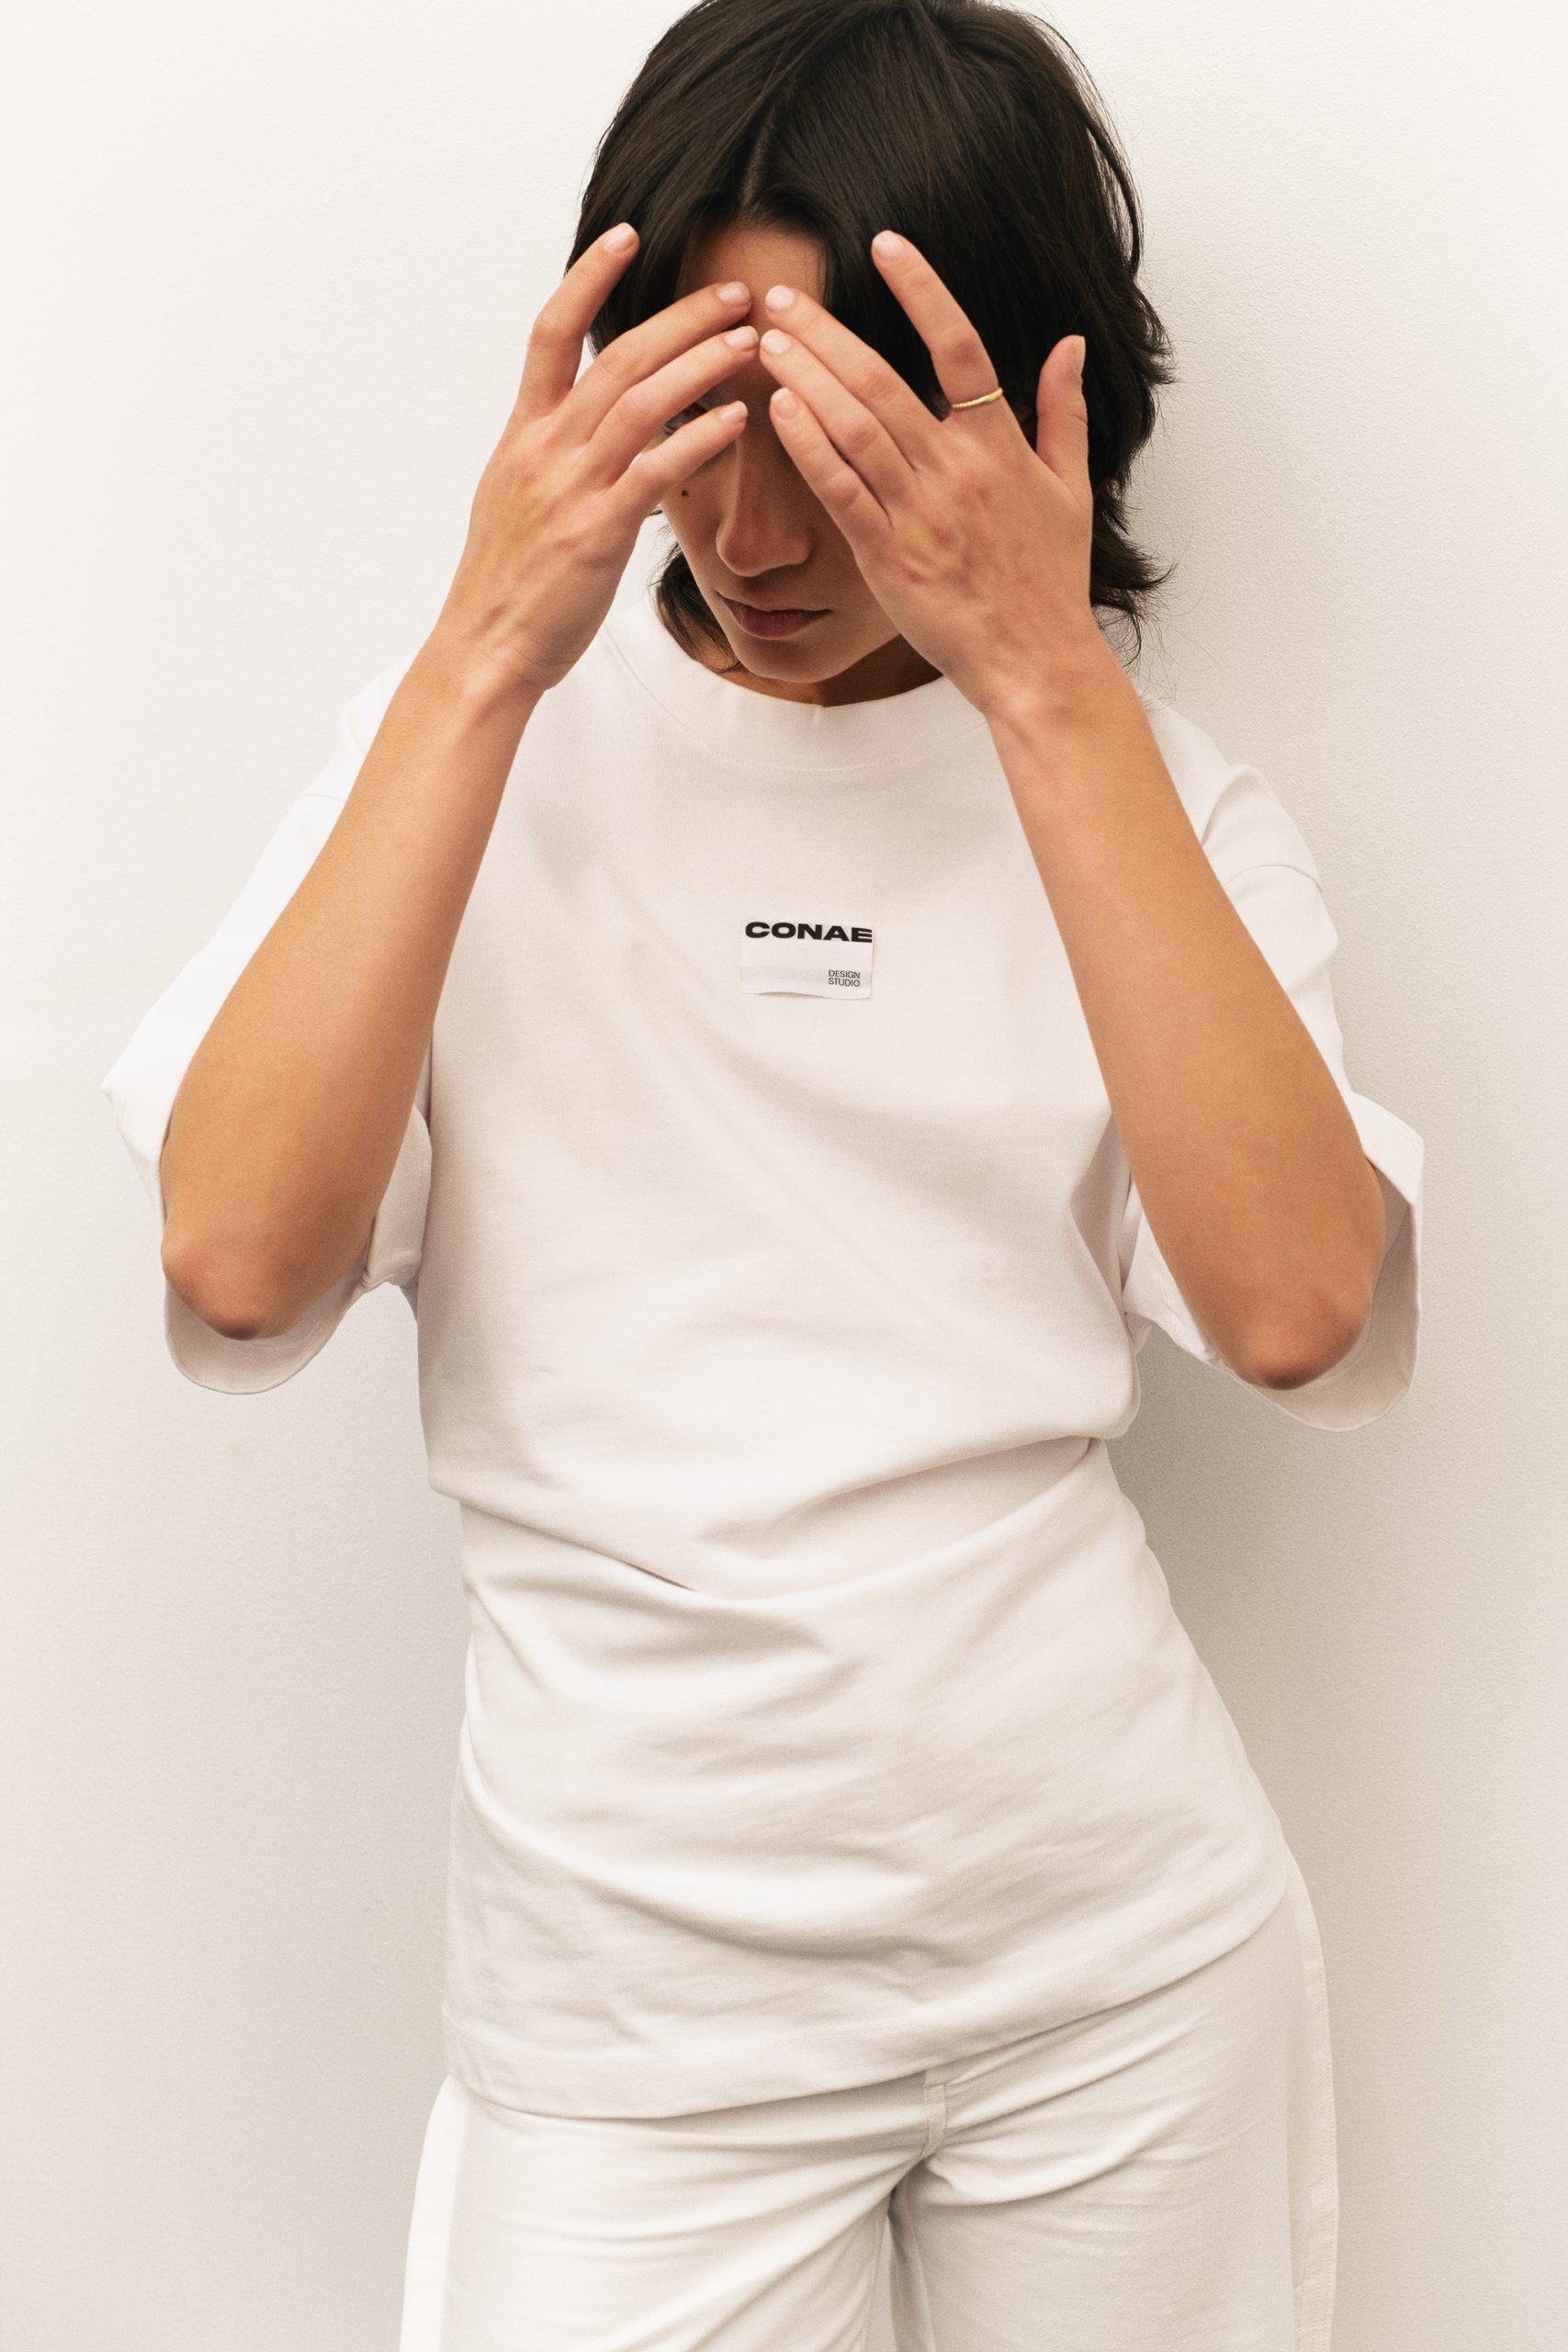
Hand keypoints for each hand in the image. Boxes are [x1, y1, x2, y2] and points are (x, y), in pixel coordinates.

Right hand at [430, 225, 758, 702]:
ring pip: (639, 402)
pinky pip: (655, 471)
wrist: (486, 648)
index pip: (551, 331)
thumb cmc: (509, 584)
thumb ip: (551, 452)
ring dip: (701, 365)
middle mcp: (543, 448)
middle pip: (615, 357)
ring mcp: (568, 487)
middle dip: (680, 317)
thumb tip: (580, 422)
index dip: (588, 277)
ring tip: (750, 344)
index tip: (628, 235)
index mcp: (521, 433)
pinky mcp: (595, 532)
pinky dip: (699, 438)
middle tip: (736, 293)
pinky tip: (738, 421)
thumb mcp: (516, 499)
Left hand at [754, 232, 1114, 717]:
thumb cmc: (1050, 583)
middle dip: (826, 331)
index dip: (921, 289)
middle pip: (883, 380)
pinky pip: (841, 491)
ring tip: (765, 341)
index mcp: (1000, 446)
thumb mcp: (1072, 490)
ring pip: (854, 428)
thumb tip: (1070, 346)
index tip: (884, 244)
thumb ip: (1065, 413)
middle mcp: (957, 471)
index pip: (960, 345)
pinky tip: (777, 410)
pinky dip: (808, 447)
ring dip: (806, 378)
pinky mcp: (889, 557)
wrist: (1036, 662)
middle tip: (780, 294)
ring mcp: (921, 514)